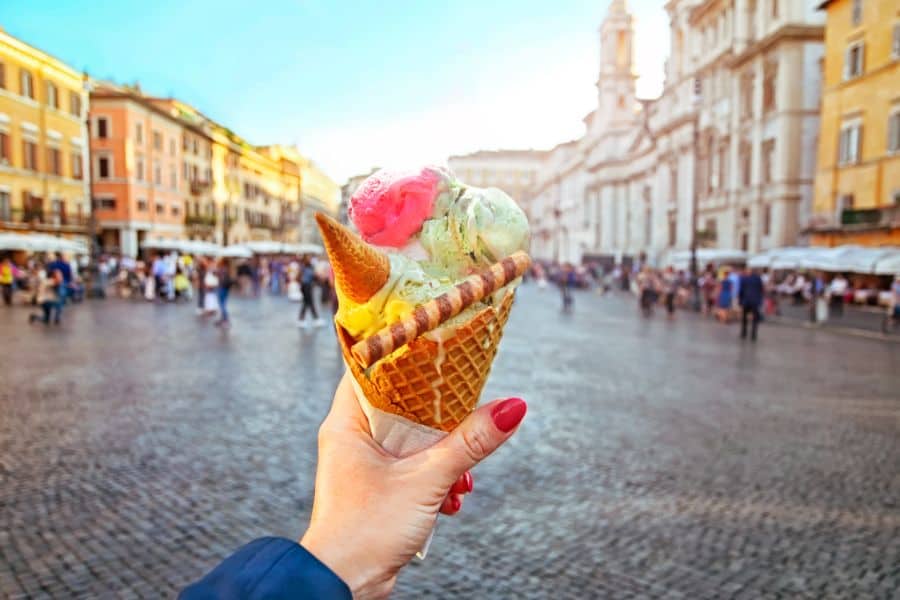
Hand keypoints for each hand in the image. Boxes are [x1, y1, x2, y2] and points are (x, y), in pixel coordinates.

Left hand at [300, 372, 525, 598]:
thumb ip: (469, 443)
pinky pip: (414, 466)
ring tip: (460, 471)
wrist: (344, 585)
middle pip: (401, 403)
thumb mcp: (426, 480)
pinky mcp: (379, 488)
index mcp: (346, 423)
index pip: (372, 369)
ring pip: (412, 439)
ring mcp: (365, 464)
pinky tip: (451, 495)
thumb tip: (508, 409)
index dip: (404, 355)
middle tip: (465, 408)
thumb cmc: (362, 533)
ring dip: (442, 453)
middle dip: (438, 414)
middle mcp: (352, 438)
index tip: (436, 346)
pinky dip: (436, 477)